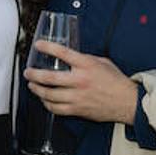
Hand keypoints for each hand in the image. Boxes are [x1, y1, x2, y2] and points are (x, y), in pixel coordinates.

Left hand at [24, 41, 138, 124]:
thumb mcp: (102, 62)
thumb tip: (71, 57)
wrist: (127, 102)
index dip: (48, 47)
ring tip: (32, 86)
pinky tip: (44, 100)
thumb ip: (84, 59)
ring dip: (37, 90)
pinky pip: (56, 109)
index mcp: (86, 65)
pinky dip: (47, 104)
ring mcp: (77, 97)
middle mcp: (80, 81)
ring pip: (49, 94)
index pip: (63, 53)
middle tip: (28, 72)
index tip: (38, 45)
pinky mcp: (78, 109)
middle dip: (34, 74)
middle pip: (49, 77)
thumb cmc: (116, 82)